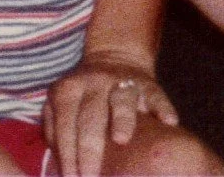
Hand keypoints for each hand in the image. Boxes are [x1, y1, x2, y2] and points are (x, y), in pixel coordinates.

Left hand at [43, 52, 178, 176]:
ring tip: (121, 140)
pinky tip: (168, 121)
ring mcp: (122, 82)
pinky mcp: (148, 85)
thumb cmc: (84, 95)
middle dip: (89, 150)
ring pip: (121, 100)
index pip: (64, 124)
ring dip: (121, 119)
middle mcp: (93, 83)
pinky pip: (156, 95)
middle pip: (90, 117)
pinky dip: (161, 108)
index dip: (67, 154)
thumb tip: (56, 166)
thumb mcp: (61, 102)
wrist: (114, 58)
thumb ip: (54, 128)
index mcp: (68, 89)